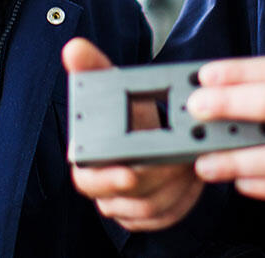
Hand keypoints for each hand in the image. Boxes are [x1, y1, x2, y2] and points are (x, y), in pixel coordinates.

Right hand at [61, 38, 204, 230]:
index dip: (107, 179)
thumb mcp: (114, 85)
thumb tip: (73, 47)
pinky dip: (182, 199)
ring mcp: (125, 204)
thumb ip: (93, 67)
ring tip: (189, 162)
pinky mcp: (148, 214)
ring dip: (174, 186)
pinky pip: (165, 217)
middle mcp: (103, 187)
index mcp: (88, 160)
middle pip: (126, 197)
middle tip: (179, 160)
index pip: (88, 180)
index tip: (129, 172)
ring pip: (149, 208)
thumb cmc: (130, 110)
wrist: (152, 130)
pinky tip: (191, 179)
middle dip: (156, 179)